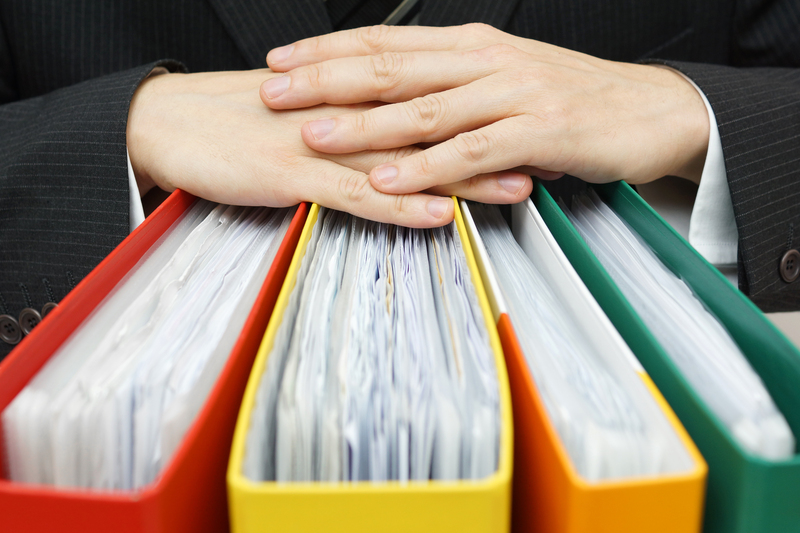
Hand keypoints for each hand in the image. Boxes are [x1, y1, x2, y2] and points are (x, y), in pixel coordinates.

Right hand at [127, 69, 526, 226]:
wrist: (171, 124)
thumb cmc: (237, 122)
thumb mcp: (305, 118)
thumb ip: (354, 125)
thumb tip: (396, 138)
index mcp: (352, 95)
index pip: (431, 99)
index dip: (484, 111)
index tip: (530, 124)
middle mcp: (347, 113)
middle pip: (437, 123)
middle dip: (497, 137)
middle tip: (551, 149)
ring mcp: (324, 143)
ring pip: (409, 158)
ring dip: (467, 171)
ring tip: (520, 183)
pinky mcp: (295, 174)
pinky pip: (358, 193)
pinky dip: (402, 203)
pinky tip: (439, 214)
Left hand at [260, 24, 709, 198]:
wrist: (651, 110)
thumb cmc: (574, 98)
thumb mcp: (507, 80)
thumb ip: (454, 88)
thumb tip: (398, 100)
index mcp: (472, 46)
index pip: (386, 42)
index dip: (328, 51)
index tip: (281, 62)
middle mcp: (485, 61)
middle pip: (392, 67)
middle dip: (326, 80)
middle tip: (274, 93)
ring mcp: (512, 93)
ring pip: (424, 108)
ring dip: (364, 124)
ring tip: (314, 135)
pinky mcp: (538, 131)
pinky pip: (470, 152)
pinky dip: (426, 168)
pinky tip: (389, 180)